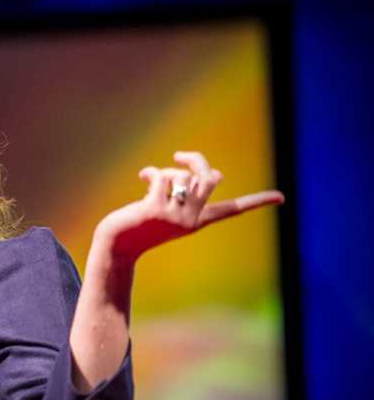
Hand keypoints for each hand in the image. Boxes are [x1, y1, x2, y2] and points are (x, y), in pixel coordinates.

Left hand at [96, 151, 283, 262]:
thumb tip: (220, 175)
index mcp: (198, 221)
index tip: (282, 198)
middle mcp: (191, 220)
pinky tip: (142, 179)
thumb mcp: (171, 209)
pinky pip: (162, 176)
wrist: (117, 244)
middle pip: (209, 178)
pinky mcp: (156, 210)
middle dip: (195, 160)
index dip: (257, 201)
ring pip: (182, 176)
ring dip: (165, 172)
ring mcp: (175, 216)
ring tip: (149, 180)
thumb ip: (191, 191)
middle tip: (180, 155)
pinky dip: (151, 173)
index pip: (233, 210)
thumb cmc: (142, 224)